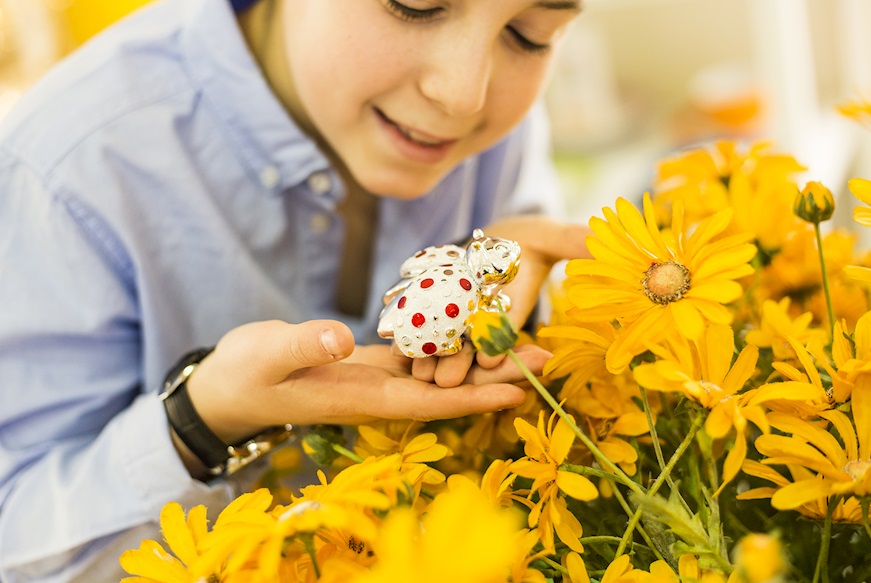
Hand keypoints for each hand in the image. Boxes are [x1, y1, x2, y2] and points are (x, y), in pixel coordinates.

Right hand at [185, 319, 549, 448]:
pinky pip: (417, 353)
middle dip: (495, 376)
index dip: (476, 398)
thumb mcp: (267, 356)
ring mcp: (374, 378)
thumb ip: (304, 347)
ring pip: (438, 370)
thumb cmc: (244, 375)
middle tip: (544, 357)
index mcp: (360, 398)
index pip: (430, 403)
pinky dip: (445, 342)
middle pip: (448, 388)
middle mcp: (377, 393)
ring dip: (479, 358)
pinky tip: (469, 325)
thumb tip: (341, 339)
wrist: (227, 386)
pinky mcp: (367, 362)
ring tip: (521, 339)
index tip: (519, 390)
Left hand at [410, 215, 588, 382]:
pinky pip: (425, 326)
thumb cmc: (529, 239)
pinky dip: (412, 336)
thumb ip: (572, 241)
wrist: (496, 241)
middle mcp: (489, 319)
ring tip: (417, 370)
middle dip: (461, 363)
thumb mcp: (551, 235)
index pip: (508, 327)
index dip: (498, 341)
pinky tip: (396, 345)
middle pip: (474, 345)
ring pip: (447, 343)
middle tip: (446, 380)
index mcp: (516, 306)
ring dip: (433, 358)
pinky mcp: (441, 312)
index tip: (488, 358)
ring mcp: (464, 319)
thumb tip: (607, 241)